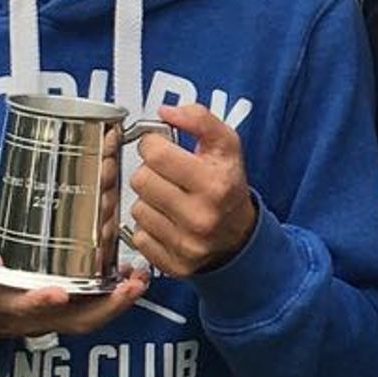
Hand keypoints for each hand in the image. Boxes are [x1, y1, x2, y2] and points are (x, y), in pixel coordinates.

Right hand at [0, 245, 147, 360]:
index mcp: (2, 305)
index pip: (24, 307)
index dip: (41, 301)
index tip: (59, 291)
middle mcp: (30, 318)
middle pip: (73, 320)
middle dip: (104, 306)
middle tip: (131, 286)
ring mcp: (47, 318)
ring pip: (87, 319)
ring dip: (117, 304)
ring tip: (141, 279)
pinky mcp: (59, 311)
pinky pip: (91, 311)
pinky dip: (114, 298)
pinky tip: (132, 276)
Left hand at [126, 102, 258, 276]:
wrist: (240, 237)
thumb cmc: (228, 185)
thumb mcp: (226, 145)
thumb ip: (199, 119)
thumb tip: (165, 112)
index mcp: (214, 183)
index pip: (156, 154)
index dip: (153, 144)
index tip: (160, 146)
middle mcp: (201, 217)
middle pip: (141, 180)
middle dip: (150, 172)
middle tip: (166, 174)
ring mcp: (186, 244)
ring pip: (137, 209)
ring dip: (149, 200)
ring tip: (169, 199)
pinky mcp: (173, 264)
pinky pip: (138, 236)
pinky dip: (149, 227)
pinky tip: (167, 221)